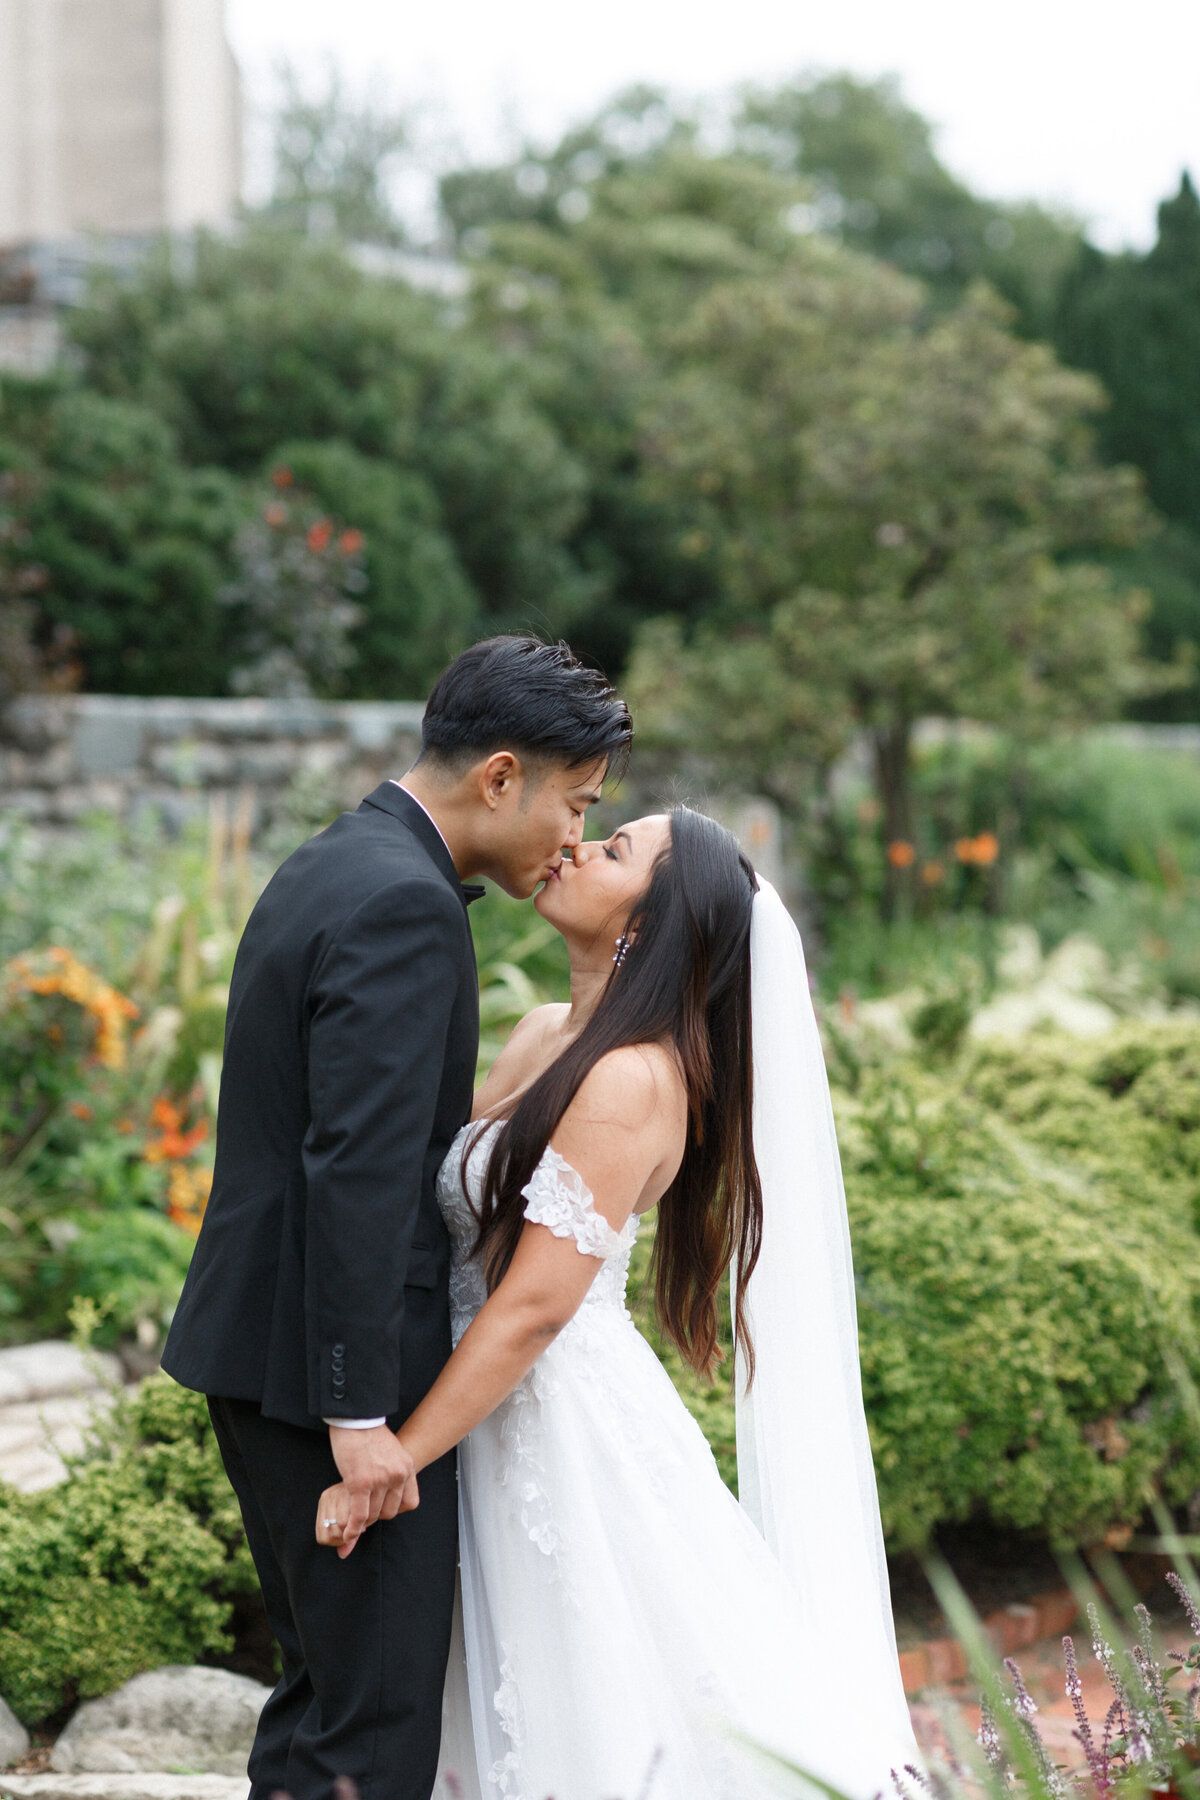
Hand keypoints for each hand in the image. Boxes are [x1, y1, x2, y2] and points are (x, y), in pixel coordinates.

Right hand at [320, 1426, 418, 1557]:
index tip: (382, 1509)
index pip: (410, 1503)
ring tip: (352, 1521)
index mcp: (407, 1467)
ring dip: (362, 1522)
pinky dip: (353, 1528)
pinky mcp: (360, 1483)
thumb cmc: (369, 1433)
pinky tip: (347, 1534)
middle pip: (389, 1511)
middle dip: (375, 1515)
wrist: (356, 1418)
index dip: (394, 1509)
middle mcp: (397, 1475)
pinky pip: (359, 1515)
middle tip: (362, 1513)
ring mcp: (380, 1480)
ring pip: (373, 1515)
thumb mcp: (393, 1451)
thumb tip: (386, 1490)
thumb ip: (393, 1471)